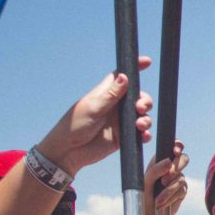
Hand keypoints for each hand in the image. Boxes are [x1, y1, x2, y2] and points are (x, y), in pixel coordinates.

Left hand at [35, 57, 153, 175]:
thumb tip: (124, 76)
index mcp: (106, 94)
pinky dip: (145, 134)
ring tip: (140, 125)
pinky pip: (140, 134)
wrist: (68, 152)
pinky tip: (143, 136)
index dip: (134, 68)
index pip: (122, 77)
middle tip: (140, 108)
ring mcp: (120, 122)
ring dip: (146, 118)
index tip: (147, 62)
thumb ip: (111, 95)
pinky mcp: (124, 137)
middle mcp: (116, 106)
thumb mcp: (92, 108)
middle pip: (138, 97)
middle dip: (145, 101)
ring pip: (142, 115)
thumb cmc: (74, 126)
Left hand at [145, 140, 188, 214]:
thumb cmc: (143, 197)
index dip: (177, 146)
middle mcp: (170, 168)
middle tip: (164, 180)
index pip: (172, 147)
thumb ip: (155, 170)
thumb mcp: (145, 182)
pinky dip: (171, 197)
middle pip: (184, 158)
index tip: (175, 152)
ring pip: (180, 178)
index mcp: (159, 161)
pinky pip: (182, 190)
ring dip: (168, 191)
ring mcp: (178, 179)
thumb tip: (169, 161)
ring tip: (157, 201)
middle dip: (176, 168)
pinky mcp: (182, 191)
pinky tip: (162, 204)